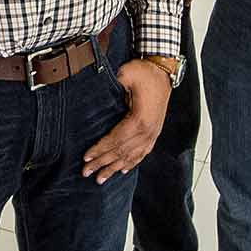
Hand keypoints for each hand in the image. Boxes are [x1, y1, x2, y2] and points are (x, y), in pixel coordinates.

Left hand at [81, 59, 171, 183]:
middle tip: (86, 173)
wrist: (164, 71)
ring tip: (101, 178)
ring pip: (131, 156)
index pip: (115, 140)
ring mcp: (153, 133)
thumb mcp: (126, 74)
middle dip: (102, 163)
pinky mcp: (155, 131)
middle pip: (121, 152)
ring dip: (115, 168)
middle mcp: (147, 131)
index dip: (99, 150)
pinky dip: (132, 162)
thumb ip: (112, 86)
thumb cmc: (145, 73)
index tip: (86, 158)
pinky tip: (123, 170)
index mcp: (139, 120)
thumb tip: (97, 95)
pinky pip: (143, 152)